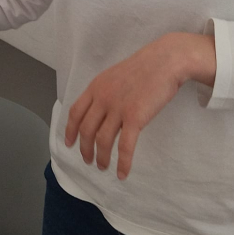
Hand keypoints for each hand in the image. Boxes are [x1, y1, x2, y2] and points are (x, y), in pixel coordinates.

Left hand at [64, 32, 215, 179]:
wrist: (164, 61)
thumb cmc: (144, 67)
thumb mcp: (115, 75)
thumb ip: (105, 91)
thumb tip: (101, 110)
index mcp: (96, 86)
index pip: (75, 112)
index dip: (70, 130)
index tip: (69, 143)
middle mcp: (103, 98)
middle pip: (86, 130)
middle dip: (84, 149)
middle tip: (88, 160)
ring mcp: (118, 108)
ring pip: (102, 140)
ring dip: (101, 157)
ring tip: (103, 167)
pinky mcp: (135, 118)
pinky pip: (125, 147)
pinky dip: (122, 163)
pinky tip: (122, 173)